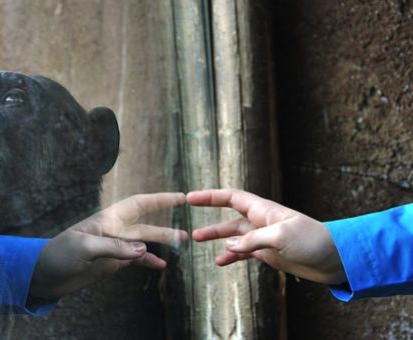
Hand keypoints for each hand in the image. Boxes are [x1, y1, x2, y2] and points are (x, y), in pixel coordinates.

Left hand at [28, 193, 187, 300]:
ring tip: (181, 245)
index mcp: (108, 219)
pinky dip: (149, 262)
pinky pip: (135, 260)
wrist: (44, 275)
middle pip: (146, 224)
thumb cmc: (59, 255)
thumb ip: (114, 248)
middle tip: (187, 232)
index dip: (160, 199)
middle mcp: (114, 230)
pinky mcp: (111, 263)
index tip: (181, 197)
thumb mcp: (85, 248)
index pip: (139, 204)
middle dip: (166, 226)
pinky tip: (161, 266)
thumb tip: (144, 250)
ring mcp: (114, 247)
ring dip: (161, 244)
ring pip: (144, 242)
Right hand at [188, 189, 345, 284]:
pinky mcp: (270, 253)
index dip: (210, 197)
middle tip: (189, 223)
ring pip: (234, 236)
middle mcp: (261, 222)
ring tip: (196, 240)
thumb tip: (228, 246)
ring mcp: (265, 238)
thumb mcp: (280, 237)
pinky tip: (220, 262)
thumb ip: (252, 240)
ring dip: (217, 238)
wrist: (335, 259)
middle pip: (229, 218)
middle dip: (209, 219)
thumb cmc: (313, 241)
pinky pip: (244, 252)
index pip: (231, 198)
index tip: (190, 198)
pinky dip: (231, 256)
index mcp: (264, 211)